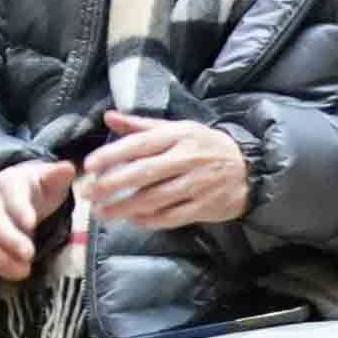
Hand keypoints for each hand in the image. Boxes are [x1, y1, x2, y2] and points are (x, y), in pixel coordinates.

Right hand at [0, 149, 76, 279]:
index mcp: (10, 181)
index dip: (19, 208)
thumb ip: (58, 175)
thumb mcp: (52, 179)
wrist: (24, 194)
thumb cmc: (41, 187)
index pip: (11, 193)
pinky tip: (16, 273)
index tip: (31, 223)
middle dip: (10, 237)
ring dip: (3, 255)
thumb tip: (67, 168)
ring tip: (24, 270)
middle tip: (29, 254)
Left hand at [79, 112, 258, 232]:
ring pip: (156, 198)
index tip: (90, 164)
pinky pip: (173, 216)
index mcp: (178, 136)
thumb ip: (140, 126)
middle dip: (112, 184)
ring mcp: (198, 184)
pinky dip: (151, 220)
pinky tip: (133, 220)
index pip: (140, 144)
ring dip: (125, 207)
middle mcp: (187, 159)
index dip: (113, 154)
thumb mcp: (176, 129)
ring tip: (102, 212)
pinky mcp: (206, 206)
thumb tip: (108, 116)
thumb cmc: (203, 146)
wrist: (249, 168)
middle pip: (144, 173)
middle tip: (88, 193)